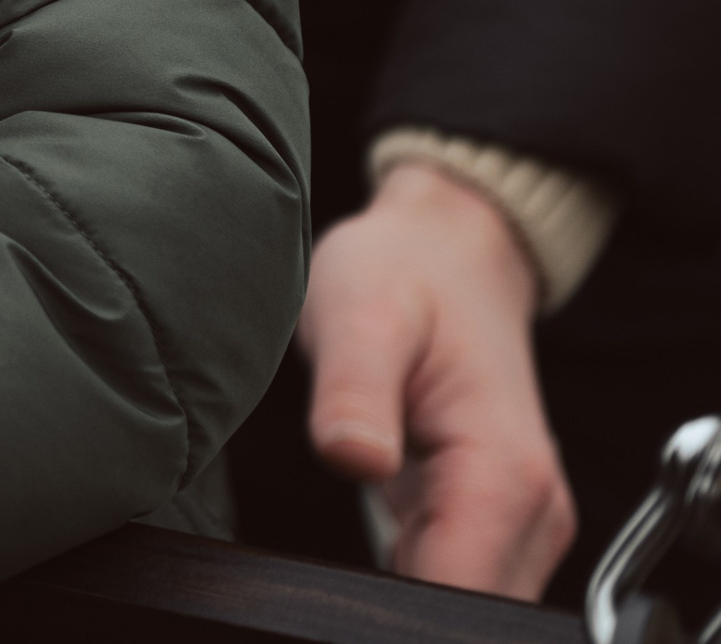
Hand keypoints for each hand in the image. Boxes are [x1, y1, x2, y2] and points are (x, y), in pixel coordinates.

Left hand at [300, 162, 576, 597]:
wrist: (444, 251)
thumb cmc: (400, 273)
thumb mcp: (359, 314)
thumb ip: (355, 392)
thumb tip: (353, 458)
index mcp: (504, 471)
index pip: (462, 597)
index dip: (397, 609)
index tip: (334, 591)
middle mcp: (532, 509)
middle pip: (467, 612)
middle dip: (396, 606)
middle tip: (327, 559)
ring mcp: (519, 520)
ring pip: (464, 604)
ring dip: (402, 591)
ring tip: (346, 530)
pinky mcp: (493, 520)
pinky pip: (456, 581)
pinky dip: (410, 575)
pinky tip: (367, 533)